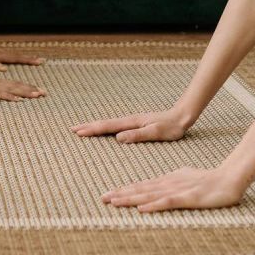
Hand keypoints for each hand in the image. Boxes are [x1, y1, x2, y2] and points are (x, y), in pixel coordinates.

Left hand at [0, 41, 44, 71]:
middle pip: (17, 56)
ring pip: (13, 56)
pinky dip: (14, 60)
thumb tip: (4, 68)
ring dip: (23, 58)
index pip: (16, 58)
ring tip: (33, 60)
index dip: (28, 60)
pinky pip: (6, 58)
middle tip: (42, 60)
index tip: (39, 61)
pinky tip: (14, 62)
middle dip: (30, 58)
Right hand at [0, 72, 46, 101]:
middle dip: (31, 89)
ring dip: (25, 92)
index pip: (14, 85)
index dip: (27, 87)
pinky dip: (9, 96)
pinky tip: (17, 100)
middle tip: (45, 93)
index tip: (38, 91)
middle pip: (17, 85)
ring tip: (37, 95)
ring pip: (12, 89)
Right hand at [70, 108, 191, 143]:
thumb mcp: (155, 133)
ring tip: (83, 129)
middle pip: (105, 123)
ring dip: (95, 126)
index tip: (78, 131)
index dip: (92, 129)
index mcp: (131, 122)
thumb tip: (118, 138)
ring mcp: (132, 121)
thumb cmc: (171, 127)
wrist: (181, 116)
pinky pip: (116, 126)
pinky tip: (104, 131)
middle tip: (73, 129)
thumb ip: (137, 135)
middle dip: (88, 126)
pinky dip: (105, 128)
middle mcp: (129, 120)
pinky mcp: (136, 124)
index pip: (107, 126)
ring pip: (109, 124)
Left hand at [100, 167, 246, 212]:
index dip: (125, 190)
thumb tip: (158, 188)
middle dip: (121, 194)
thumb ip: (171, 184)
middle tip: (102, 199)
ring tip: (114, 202)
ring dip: (130, 199)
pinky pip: (167, 202)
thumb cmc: (209, 181)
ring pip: (149, 195)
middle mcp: (168, 184)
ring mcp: (177, 190)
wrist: (229, 178)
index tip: (109, 194)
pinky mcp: (187, 198)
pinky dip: (153, 205)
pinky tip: (141, 209)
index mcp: (167, 180)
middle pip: (140, 190)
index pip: (142, 186)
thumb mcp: (185, 179)